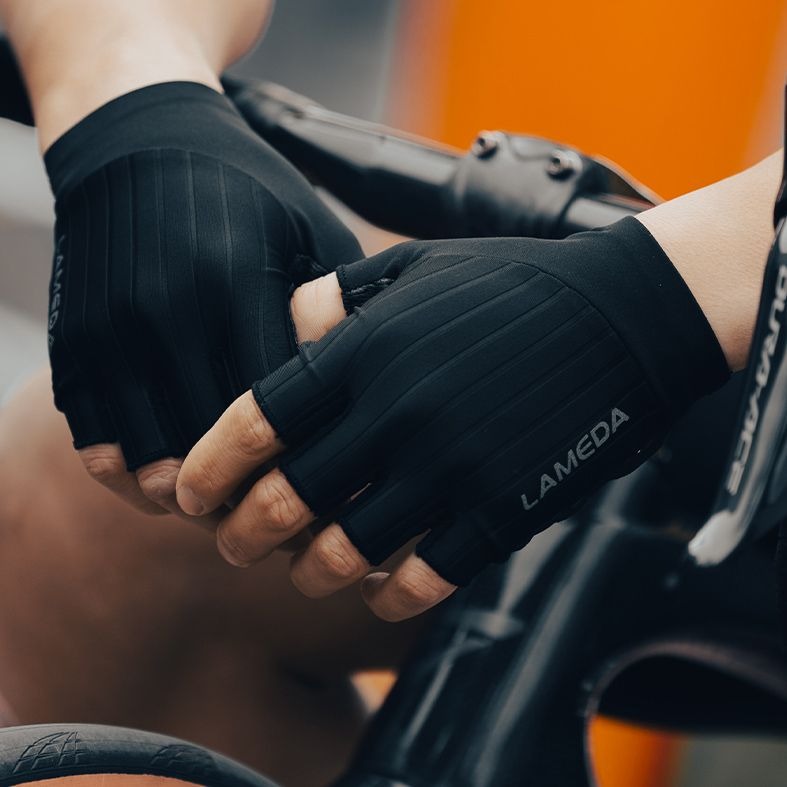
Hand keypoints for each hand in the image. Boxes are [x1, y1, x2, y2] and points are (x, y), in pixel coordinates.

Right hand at [45, 82, 361, 514]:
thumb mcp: (313, 228)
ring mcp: (111, 333)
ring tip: (236, 508)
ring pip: (152, 465)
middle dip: (255, 501)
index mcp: (237, 283)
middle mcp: (166, 313)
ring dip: (195, 502)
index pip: (277, 414)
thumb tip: (380, 392)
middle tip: (291, 526)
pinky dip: (134, 479)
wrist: (136, 134)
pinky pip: (97, 445)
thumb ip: (341, 310)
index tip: (337, 498)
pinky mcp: (73, 345)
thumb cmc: (246, 188)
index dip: (308, 467)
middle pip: (214, 452)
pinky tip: (173, 482)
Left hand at [177, 218, 729, 619]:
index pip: (257, 421)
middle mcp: (398, 412)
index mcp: (366, 350)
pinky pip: (429, 575)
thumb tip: (284, 328)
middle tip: (232, 545)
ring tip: (302, 571)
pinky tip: (379, 590)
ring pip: (349, 550)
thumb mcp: (413, 267)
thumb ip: (337, 298)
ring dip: (311, 572)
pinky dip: (391, 592)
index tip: (188, 494)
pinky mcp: (505, 506)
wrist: (626, 315)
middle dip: (243, 534)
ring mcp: (453, 466)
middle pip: (288, 498)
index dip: (211, 465)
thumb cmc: (512, 286)